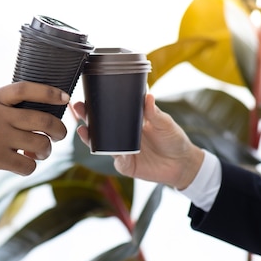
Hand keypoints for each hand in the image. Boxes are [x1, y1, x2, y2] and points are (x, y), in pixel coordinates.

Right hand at [0, 81, 68, 183]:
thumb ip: (3, 107)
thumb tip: (37, 111)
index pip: (26, 89)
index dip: (50, 92)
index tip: (65, 98)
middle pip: (43, 119)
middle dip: (59, 130)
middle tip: (58, 136)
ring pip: (40, 144)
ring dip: (46, 152)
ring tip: (38, 153)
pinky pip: (28, 165)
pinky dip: (30, 167)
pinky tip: (23, 165)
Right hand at [71, 94, 203, 188]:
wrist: (183, 164)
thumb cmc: (174, 140)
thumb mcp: (165, 123)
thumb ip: (154, 112)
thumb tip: (148, 95)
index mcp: (129, 121)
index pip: (109, 111)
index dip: (96, 105)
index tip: (85, 96)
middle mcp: (122, 135)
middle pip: (98, 126)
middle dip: (85, 118)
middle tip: (77, 109)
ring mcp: (122, 150)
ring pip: (101, 144)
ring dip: (90, 138)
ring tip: (83, 130)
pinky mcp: (126, 165)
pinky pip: (117, 160)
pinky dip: (115, 155)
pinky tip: (114, 150)